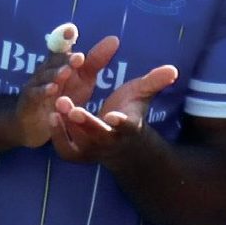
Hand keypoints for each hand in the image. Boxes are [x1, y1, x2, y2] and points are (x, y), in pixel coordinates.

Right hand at [12, 33, 117, 148]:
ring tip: (66, 72)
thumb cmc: (64, 97)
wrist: (40, 124)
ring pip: (44, 76)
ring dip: (55, 73)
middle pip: (54, 61)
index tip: (72, 30)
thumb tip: (114, 39)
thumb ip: (96, 60)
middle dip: (65, 59)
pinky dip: (42, 91)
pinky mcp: (29, 100)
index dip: (64, 37)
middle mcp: (46, 69)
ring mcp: (35, 84)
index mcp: (59, 62)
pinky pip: (35, 94)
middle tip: (79, 58)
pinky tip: (52, 90)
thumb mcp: (84, 79)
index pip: (61, 46)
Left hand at [50, 63, 177, 164]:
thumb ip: (154, 82)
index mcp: (128, 127)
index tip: (114, 116)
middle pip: (98, 135)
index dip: (121, 123)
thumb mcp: (141, 96)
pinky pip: (66, 150)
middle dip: (86, 123)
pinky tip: (52, 116)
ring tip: (59, 103)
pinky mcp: (78, 155)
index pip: (126, 127)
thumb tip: (173, 69)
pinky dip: (58, 136)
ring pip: (79, 143)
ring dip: (67, 127)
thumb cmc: (130, 113)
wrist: (123, 147)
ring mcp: (93, 150)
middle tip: (72, 108)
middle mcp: (110, 141)